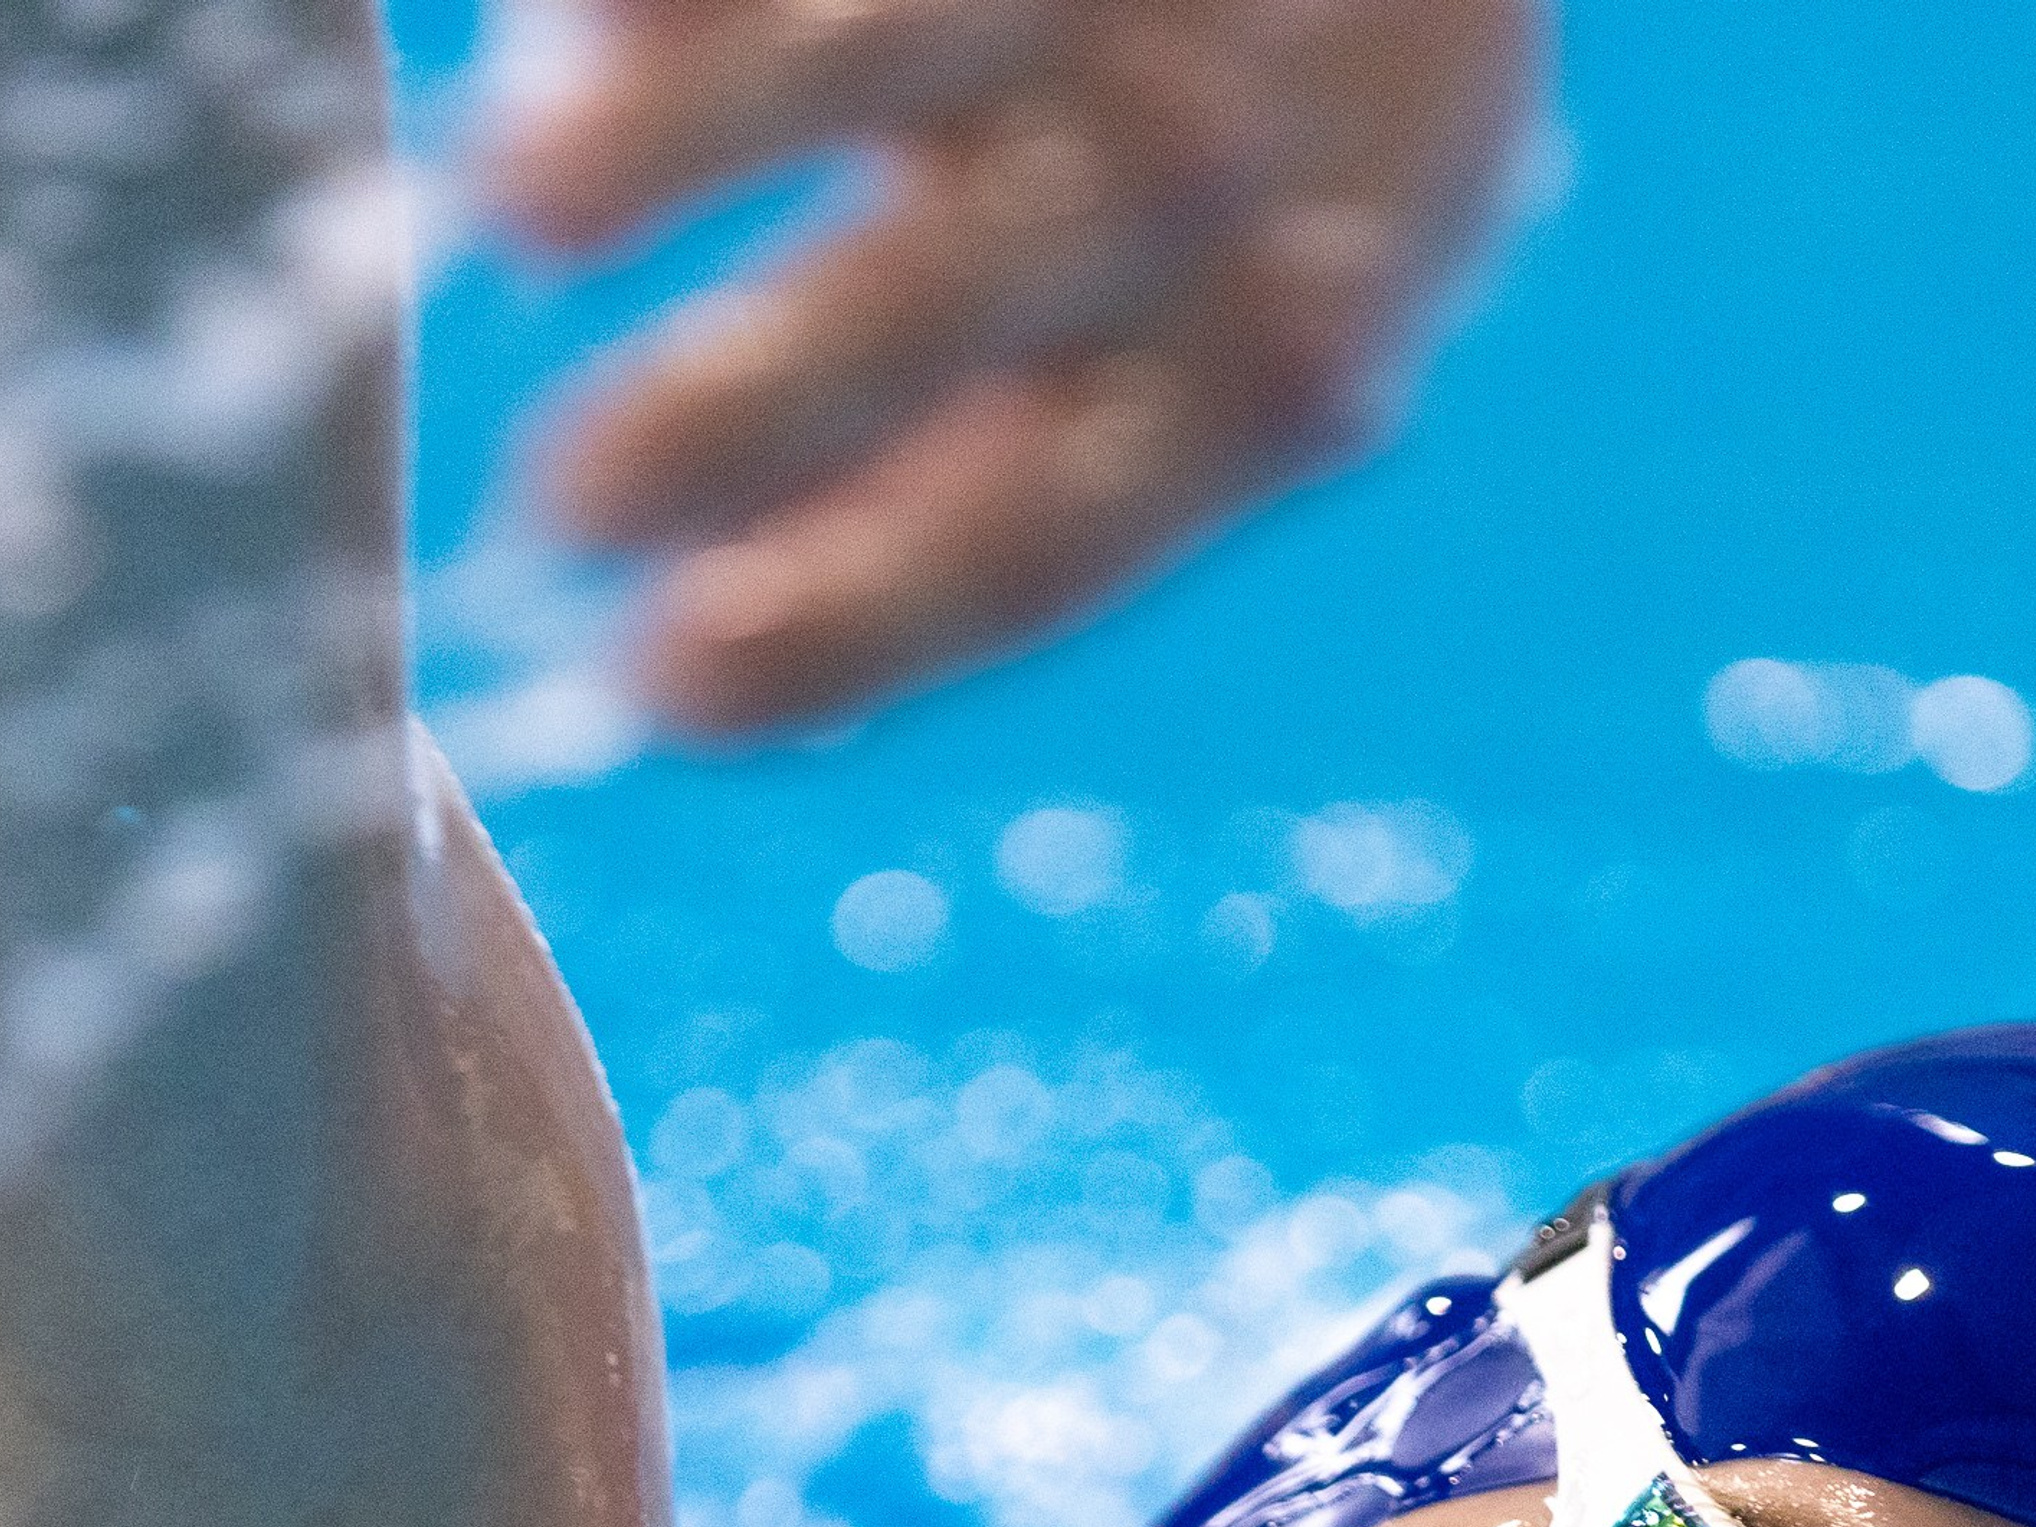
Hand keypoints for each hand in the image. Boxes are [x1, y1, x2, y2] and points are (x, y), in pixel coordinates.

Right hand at [482, 0, 1540, 735]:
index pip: (1038, 542)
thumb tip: (698, 653)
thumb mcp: (1186, 371)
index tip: (660, 690)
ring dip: (694, 138)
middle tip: (565, 503)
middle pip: (970, 301)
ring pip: (894, 42)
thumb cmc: (1236, 179)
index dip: (847, 620)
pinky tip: (574, 34)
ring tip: (525, 214)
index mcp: (1249, 377)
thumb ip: (963, 497)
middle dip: (758, 413)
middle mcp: (1198, 171)